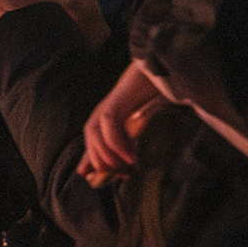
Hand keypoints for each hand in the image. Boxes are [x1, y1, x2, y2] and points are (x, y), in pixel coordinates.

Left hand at [78, 60, 170, 187]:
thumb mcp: (137, 121)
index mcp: (102, 121)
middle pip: (91, 144)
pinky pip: (109, 125)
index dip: (97, 165)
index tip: (114, 177)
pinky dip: (117, 144)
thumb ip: (127, 138)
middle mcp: (99, 114)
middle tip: (126, 174)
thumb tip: (125, 161)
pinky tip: (130, 157)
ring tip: (128, 168)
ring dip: (110, 157)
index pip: (91, 147)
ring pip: (95, 137)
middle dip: (106, 164)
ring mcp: (106, 106)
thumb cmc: (148, 95)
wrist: (156, 69)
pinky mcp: (116, 100)